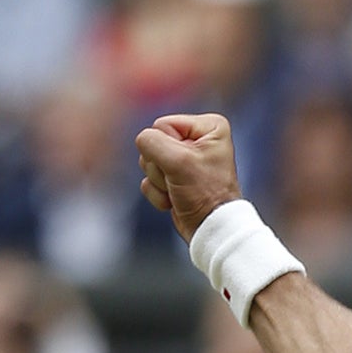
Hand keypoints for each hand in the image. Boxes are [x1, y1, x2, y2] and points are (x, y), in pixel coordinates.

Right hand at [137, 113, 241, 241]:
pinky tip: (175, 199)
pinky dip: (158, 192)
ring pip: (148, 161)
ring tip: (180, 190)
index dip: (167, 148)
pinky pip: (149, 178)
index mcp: (209, 127)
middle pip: (154, 142)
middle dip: (161, 167)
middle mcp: (199, 138)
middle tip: (182, 180)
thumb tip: (141, 140)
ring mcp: (185, 158)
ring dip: (159, 181)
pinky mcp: (174, 176)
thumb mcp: (178, 162)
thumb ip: (151, 142)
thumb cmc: (204, 194)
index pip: (162, 124)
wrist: (209, 228)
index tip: (187, 166)